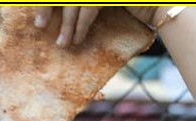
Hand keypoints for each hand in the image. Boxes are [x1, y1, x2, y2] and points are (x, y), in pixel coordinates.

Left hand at [34, 6, 159, 46]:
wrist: (157, 4)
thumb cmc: (129, 5)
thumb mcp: (97, 1)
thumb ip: (79, 4)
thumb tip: (55, 16)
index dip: (47, 3)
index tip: (38, 17)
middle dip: (47, 6)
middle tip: (39, 25)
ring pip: (74, 1)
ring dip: (67, 23)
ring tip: (61, 42)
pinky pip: (89, 8)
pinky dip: (81, 25)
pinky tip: (77, 39)